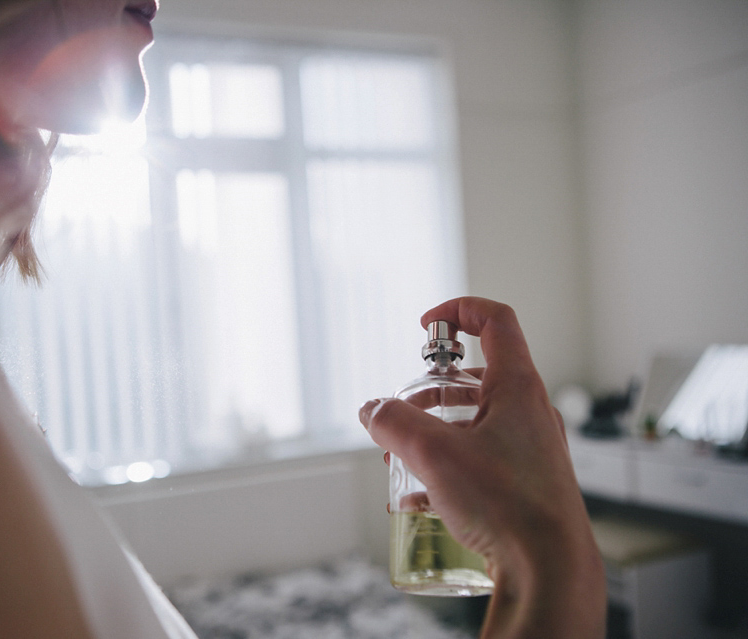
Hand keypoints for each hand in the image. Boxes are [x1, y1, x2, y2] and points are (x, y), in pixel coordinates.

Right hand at [359, 297, 604, 638]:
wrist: (550, 570)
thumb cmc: (507, 506)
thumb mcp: (435, 454)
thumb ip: (394, 423)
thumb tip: (371, 410)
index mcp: (518, 388)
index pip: (495, 321)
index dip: (457, 311)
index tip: (424, 327)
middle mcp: (530, 413)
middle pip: (477, 377)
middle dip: (429, 390)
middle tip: (400, 410)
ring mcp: (531, 449)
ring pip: (475, 422)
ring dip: (434, 431)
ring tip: (400, 457)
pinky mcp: (526, 483)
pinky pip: (481, 459)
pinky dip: (447, 465)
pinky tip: (418, 496)